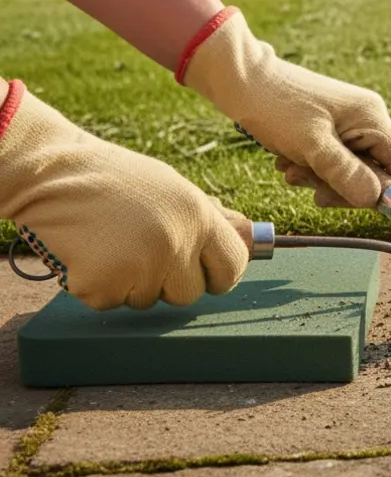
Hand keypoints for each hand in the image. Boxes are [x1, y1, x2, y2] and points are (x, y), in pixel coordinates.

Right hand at [0, 79, 249, 309]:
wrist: (53, 174)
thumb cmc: (116, 179)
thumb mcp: (174, 188)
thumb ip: (210, 218)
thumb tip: (250, 235)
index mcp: (198, 217)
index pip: (232, 266)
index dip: (220, 275)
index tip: (208, 276)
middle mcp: (176, 244)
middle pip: (190, 293)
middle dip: (169, 282)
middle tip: (142, 252)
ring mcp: (140, 268)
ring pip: (147, 300)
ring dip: (131, 282)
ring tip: (111, 243)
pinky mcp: (103, 286)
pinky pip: (111, 302)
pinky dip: (99, 286)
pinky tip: (89, 254)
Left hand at [177, 8, 390, 229]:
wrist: (239, 78)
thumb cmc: (275, 107)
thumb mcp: (311, 146)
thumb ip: (346, 174)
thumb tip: (375, 201)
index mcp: (372, 118)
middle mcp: (367, 119)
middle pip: (376, 172)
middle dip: (345, 189)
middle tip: (316, 196)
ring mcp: (349, 123)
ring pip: (351, 170)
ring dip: (323, 180)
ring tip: (292, 172)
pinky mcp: (330, 127)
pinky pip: (334, 161)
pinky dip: (314, 169)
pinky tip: (290, 162)